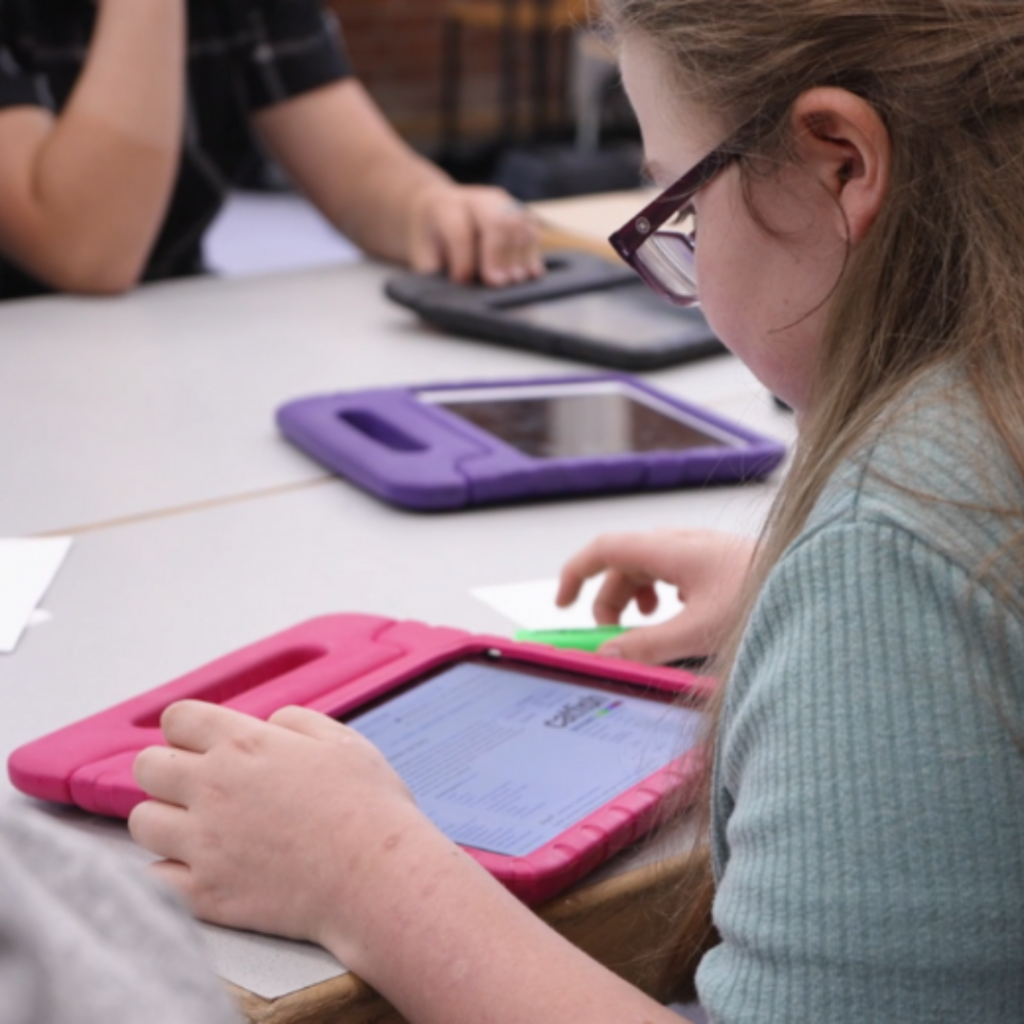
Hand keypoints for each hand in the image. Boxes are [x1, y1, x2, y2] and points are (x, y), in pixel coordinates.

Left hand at [129, 701, 428, 947]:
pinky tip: (200, 869)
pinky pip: (153, 878)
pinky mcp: (204, 894)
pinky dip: (170, 873)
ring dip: (166, 821)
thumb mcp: (342, 741)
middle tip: (199, 787)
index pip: (177, 718)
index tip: (204, 743)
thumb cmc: (369, 807)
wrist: (377, 877)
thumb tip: (270, 725)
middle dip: (168, 771)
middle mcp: (213, 788)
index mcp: (244, 745)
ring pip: (143, 823)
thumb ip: (296, 722)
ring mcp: (204, 844)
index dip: (189, 729)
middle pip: (147, 767)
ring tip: (200, 830)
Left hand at [405, 182, 543, 286]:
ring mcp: (502, 203)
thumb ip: (437, 271)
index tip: (464, 282)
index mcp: (447, 207)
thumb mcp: (424, 254)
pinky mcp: (519, 212)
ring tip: (517, 280)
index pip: (460, 231)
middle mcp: (478, 199)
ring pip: (519, 224)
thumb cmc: (432, 240)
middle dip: (499, 255)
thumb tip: (459, 291)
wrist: (439, 210)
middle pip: (497, 221)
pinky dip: (534, 253)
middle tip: (499, 283)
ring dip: (520, 256)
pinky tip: (532, 273)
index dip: (463, 259)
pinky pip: (533, 230)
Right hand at [557, 529, 755, 663]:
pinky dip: (662, 594)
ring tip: (648, 627)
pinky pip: (675, 571)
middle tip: (613, 637)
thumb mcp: (699, 634)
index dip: (575, 573)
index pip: (605, 548)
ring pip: (651, 566)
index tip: (562, 604)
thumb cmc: (766, 604)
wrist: (828, 590)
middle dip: (610, 598)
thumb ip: (647, 646)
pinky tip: (681, 618)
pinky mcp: (722, 562)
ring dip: (637, 597)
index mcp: (674, 550)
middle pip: (626, 560)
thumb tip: (606, 655)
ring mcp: (705, 550)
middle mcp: (685, 542)